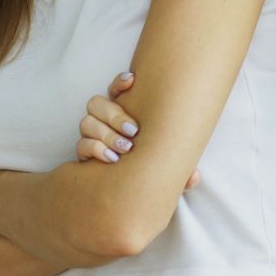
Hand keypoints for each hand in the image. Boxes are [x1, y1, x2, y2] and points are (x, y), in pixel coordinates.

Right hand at [74, 71, 200, 189]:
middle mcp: (105, 122)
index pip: (116, 89)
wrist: (127, 195)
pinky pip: (81, 144)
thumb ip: (180, 169)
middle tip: (135, 131)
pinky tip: (111, 158)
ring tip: (126, 148)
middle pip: (97, 103)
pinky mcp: (84, 154)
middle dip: (114, 114)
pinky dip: (95, 149)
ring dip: (106, 133)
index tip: (132, 80)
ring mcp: (92, 136)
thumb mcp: (167, 168)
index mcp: (125, 115)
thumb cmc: (150, 171)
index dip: (120, 83)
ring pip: (87, 122)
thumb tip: (194, 177)